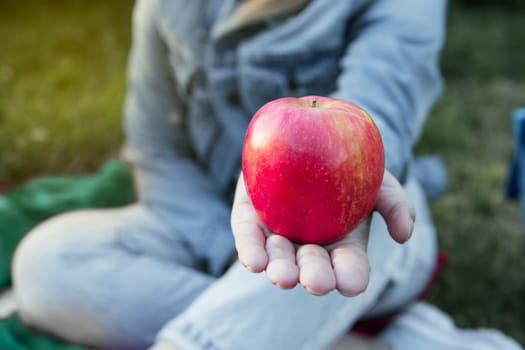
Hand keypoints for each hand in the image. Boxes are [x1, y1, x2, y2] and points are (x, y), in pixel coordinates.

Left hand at [231, 170, 414, 295]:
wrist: (307, 138)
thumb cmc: (348, 166)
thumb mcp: (377, 179)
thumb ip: (395, 203)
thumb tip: (404, 234)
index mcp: (343, 244)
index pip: (349, 266)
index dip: (350, 276)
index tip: (351, 283)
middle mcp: (310, 246)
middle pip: (313, 267)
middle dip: (315, 276)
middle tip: (316, 282)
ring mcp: (280, 234)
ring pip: (280, 258)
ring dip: (281, 269)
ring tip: (282, 276)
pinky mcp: (252, 220)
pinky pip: (249, 237)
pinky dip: (251, 250)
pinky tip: (253, 262)